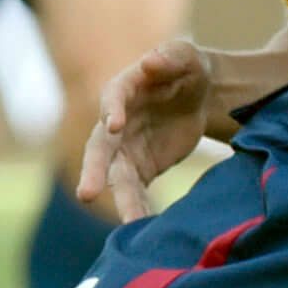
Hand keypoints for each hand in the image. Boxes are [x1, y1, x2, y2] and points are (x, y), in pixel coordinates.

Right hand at [77, 38, 217, 222]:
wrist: (201, 97)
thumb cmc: (187, 69)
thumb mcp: (185, 56)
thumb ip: (170, 57)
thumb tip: (150, 62)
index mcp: (123, 90)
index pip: (112, 99)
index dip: (111, 110)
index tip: (114, 126)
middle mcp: (115, 124)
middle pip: (100, 150)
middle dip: (94, 171)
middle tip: (87, 193)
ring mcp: (125, 150)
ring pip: (118, 179)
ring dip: (122, 201)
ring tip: (129, 226)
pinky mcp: (141, 170)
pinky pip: (137, 193)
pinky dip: (140, 210)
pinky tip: (146, 231)